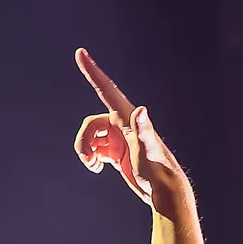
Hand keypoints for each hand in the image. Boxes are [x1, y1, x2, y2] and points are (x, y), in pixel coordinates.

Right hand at [73, 48, 187, 215]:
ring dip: (86, 152)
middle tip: (89, 161)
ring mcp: (119, 138)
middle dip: (84, 141)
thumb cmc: (157, 169)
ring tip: (95, 167)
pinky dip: (91, 158)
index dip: (92, 71)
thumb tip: (141, 110)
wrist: (162, 190)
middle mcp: (122, 123)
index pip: (106, 89)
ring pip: (90, 137)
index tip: (80, 52)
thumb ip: (144, 130)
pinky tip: (98, 168)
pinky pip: (95, 149)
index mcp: (127, 117)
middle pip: (91, 124)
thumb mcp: (148, 150)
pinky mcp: (116, 152)